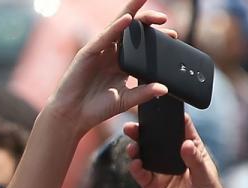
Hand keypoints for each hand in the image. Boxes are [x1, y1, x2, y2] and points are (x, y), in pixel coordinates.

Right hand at [43, 0, 173, 139]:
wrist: (73, 116)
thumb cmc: (96, 108)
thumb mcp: (126, 100)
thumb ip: (144, 93)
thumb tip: (164, 88)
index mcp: (121, 63)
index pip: (141, 45)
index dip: (156, 37)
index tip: (174, 36)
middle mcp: (111, 53)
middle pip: (131, 30)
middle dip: (147, 20)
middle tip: (164, 17)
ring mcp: (99, 51)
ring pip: (117, 26)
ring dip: (131, 13)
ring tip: (143, 0)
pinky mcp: (88, 53)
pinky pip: (104, 38)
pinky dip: (116, 28)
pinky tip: (127, 20)